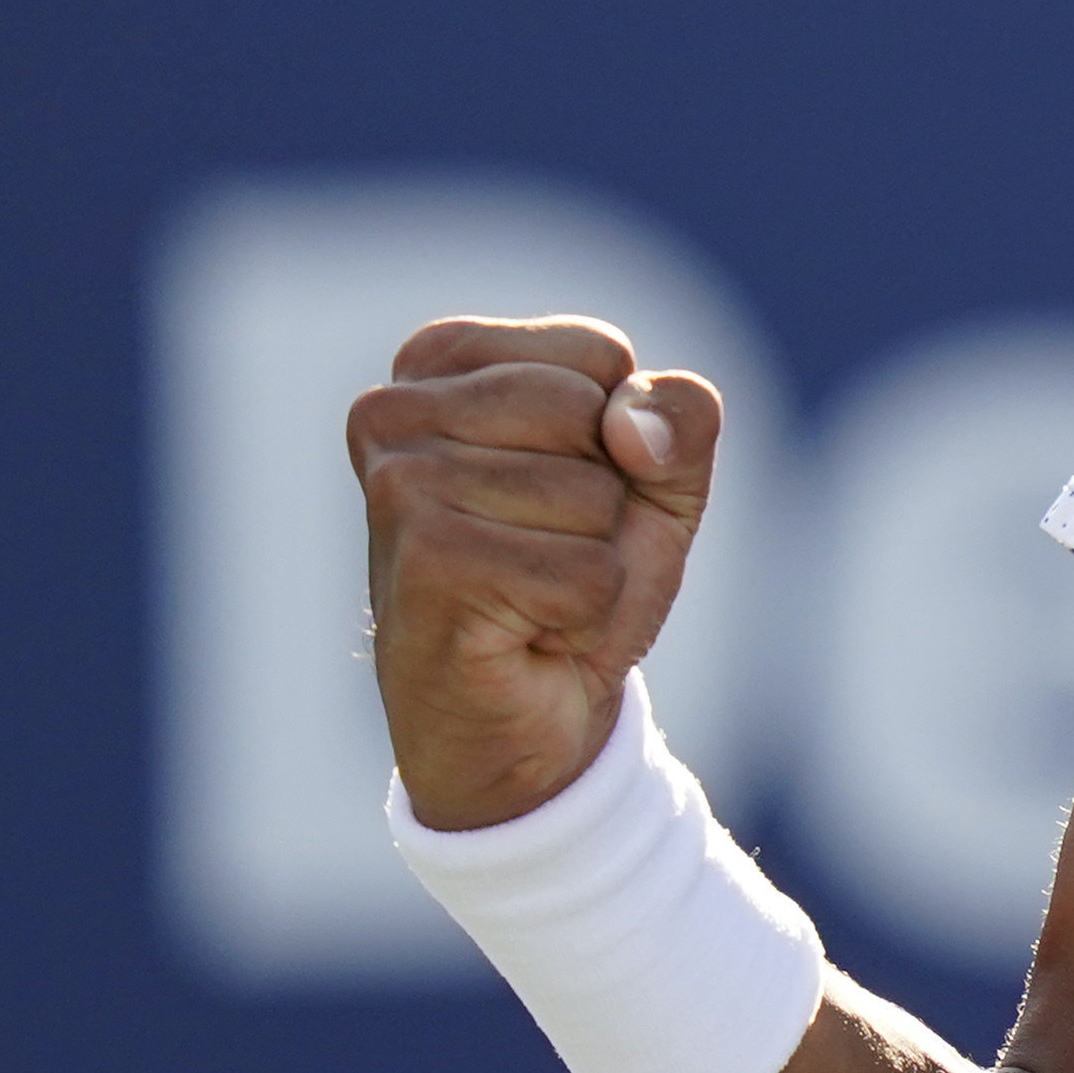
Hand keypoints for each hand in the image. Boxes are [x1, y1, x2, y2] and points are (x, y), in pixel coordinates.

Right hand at [350, 314, 721, 830]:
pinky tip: (525, 632)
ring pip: (590, 498)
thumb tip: (631, 427)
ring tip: (532, 593)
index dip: (622, 436)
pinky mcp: (422, 563)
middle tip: (548, 551)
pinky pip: (582, 575)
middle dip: (607, 500)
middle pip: (592, 415)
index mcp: (440, 361)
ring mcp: (400, 486)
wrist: (527, 718)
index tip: (565, 488)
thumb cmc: (575, 578)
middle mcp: (394, 411)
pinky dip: (582, 615)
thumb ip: (679, 418)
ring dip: (593, 564)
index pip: (600, 353)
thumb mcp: (656, 480)